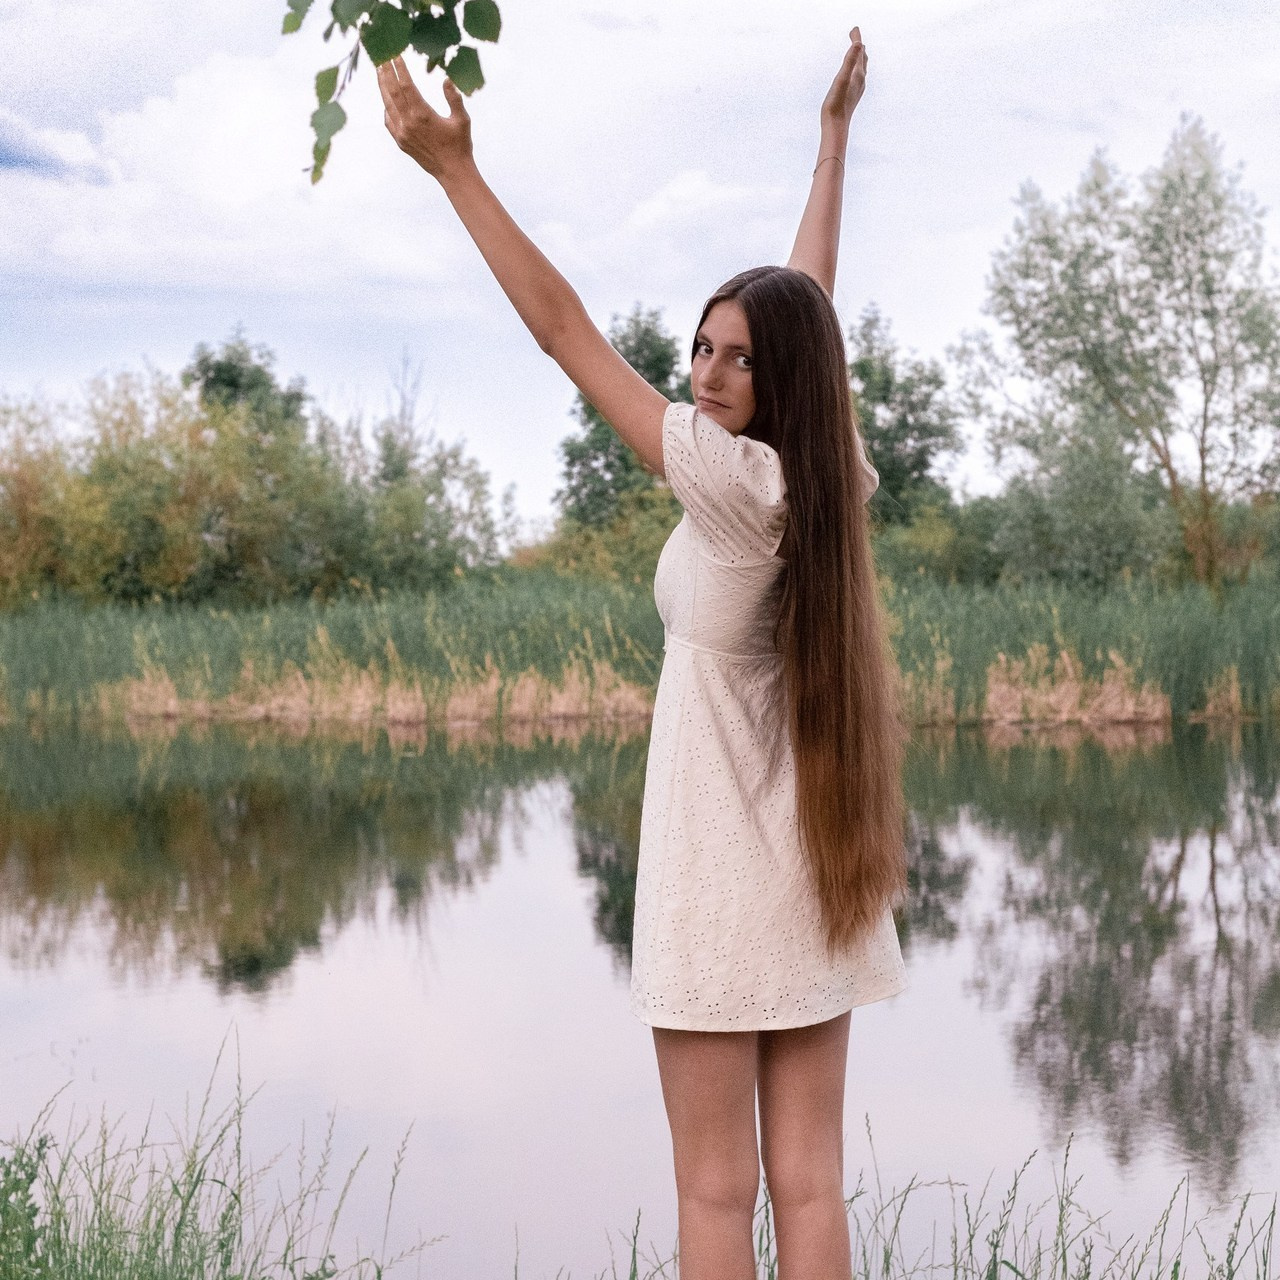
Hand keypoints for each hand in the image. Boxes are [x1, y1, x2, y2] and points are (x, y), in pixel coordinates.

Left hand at [377, 56, 472, 178]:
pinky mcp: (401, 142)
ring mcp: (403, 133)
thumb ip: (454, 98)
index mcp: (423, 114)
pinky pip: (389, 121)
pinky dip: (386, 108)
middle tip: (382, 57)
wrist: (453, 172)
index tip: (395, 55)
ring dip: (383, 87)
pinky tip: (387, 100)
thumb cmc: (460, 145)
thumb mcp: (462, 120)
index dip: (399, 68)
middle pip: (392, 92)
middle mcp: (409, 123)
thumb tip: (447, 79)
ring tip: (380, 73)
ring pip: (387, 105)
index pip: (406, 85)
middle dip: (386, 73)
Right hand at [820, 26, 867, 135]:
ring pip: (861, 69)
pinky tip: (852, 74)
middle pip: (863, 58)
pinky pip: (856, 78)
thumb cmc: (836, 106)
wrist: (836, 129)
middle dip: (858, 45)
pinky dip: (855, 69)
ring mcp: (857, 89)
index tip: (854, 28)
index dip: (856, 39)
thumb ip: (849, 61)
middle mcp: (860, 81)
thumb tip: (859, 44)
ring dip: (859, 57)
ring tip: (856, 51)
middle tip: (853, 35)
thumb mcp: (841, 80)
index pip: (859, 51)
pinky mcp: (852, 96)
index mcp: (858, 75)